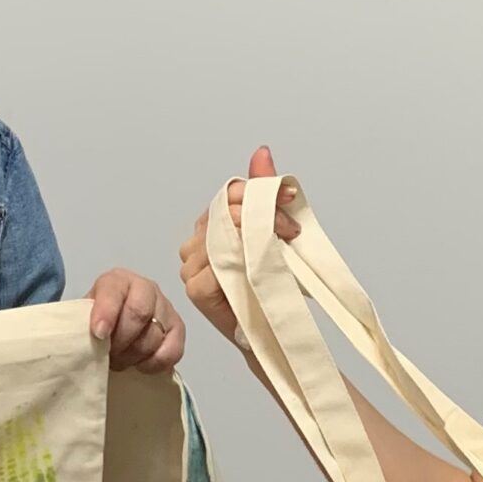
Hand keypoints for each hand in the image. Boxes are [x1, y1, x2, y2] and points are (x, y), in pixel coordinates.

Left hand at [85, 268, 185, 372]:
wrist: (114, 334)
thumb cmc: (96, 326)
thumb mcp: (82, 319)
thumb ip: (81, 324)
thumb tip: (81, 341)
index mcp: (117, 281)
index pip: (113, 291)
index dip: (106, 313)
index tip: (99, 335)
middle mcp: (145, 288)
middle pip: (138, 313)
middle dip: (121, 341)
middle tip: (109, 355)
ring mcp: (165, 308)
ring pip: (153, 336)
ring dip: (133, 356)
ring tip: (120, 360)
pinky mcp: (178, 330)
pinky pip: (172, 351)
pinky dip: (154, 363)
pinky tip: (140, 365)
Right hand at [178, 144, 301, 347]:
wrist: (273, 330)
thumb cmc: (270, 284)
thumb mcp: (274, 230)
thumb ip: (262, 191)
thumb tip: (262, 152)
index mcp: (210, 227)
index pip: (227, 194)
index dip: (257, 191)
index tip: (289, 197)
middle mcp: (195, 245)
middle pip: (223, 210)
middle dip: (261, 212)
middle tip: (291, 227)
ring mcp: (192, 267)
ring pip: (221, 233)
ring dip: (256, 234)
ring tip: (284, 243)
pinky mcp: (196, 288)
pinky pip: (217, 262)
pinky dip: (242, 257)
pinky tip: (262, 261)